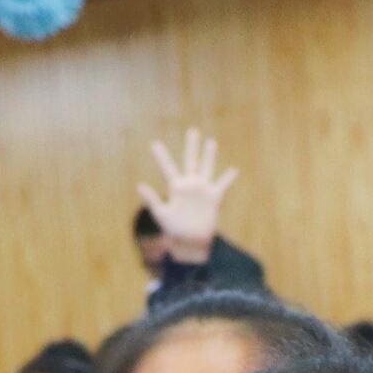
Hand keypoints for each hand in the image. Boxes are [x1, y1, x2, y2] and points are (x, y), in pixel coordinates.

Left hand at [139, 130, 238, 263]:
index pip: (168, 167)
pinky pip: (222, 186)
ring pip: (207, 168)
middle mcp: (190, 185)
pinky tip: (234, 170)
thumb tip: (139, 185)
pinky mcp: (214, 198)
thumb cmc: (174, 230)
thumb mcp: (161, 214)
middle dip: (192, 147)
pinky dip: (228, 179)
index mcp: (175, 187)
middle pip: (191, 161)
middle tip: (192, 131)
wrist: (190, 241)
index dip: (161, 156)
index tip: (154, 144)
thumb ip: (152, 199)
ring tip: (211, 142)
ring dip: (209, 156)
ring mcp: (202, 190)